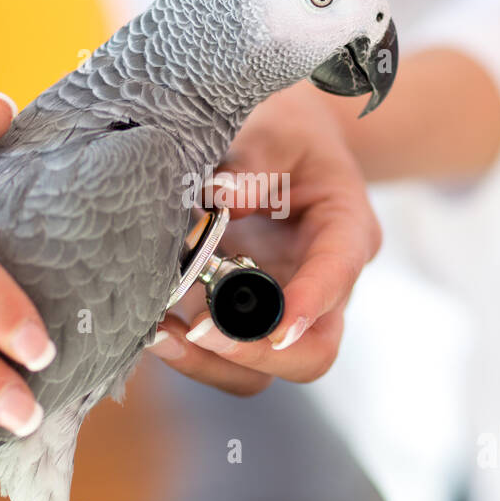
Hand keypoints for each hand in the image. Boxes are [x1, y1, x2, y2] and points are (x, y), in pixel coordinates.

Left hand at [146, 81, 381, 393]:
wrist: (283, 142)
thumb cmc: (286, 132)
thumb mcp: (278, 130)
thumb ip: (254, 160)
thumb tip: (221, 198)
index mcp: (346, 232)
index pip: (338, 275)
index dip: (310, 303)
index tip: (275, 323)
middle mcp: (322, 285)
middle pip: (312, 352)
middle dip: (255, 351)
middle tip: (198, 330)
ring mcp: (282, 309)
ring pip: (263, 369)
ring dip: (211, 362)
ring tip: (160, 334)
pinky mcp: (241, 316)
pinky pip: (223, 355)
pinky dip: (189, 351)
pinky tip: (153, 327)